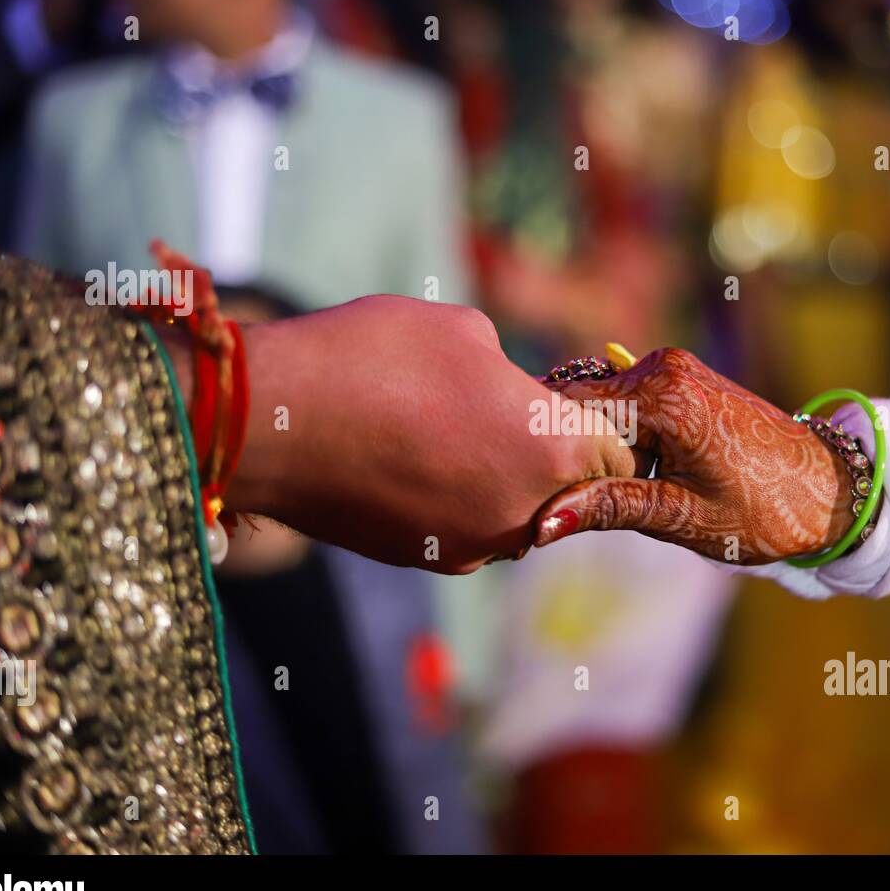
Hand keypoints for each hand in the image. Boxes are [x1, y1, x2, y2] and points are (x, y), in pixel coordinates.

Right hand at [220, 296, 638, 572]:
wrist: (271, 423)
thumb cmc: (374, 358)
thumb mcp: (464, 332)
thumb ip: (513, 374)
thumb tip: (515, 396)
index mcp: (551, 449)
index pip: (618, 454)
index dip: (600, 426)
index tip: (573, 407)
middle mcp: (525, 511)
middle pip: (569, 489)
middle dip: (551, 456)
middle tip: (506, 415)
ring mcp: (474, 543)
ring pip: (516, 513)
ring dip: (501, 481)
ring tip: (445, 432)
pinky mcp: (426, 557)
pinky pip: (466, 528)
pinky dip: (455, 500)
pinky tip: (410, 459)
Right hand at [532, 348, 854, 563]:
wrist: (828, 490)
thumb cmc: (765, 511)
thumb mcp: (681, 517)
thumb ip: (609, 507)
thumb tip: (542, 522)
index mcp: (663, 395)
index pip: (567, 414)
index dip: (545, 456)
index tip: (533, 498)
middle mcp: (664, 367)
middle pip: (579, 406)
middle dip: (564, 452)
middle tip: (555, 506)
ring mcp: (673, 368)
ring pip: (599, 406)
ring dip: (589, 448)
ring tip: (593, 497)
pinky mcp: (680, 379)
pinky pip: (625, 404)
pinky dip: (614, 439)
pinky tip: (621, 478)